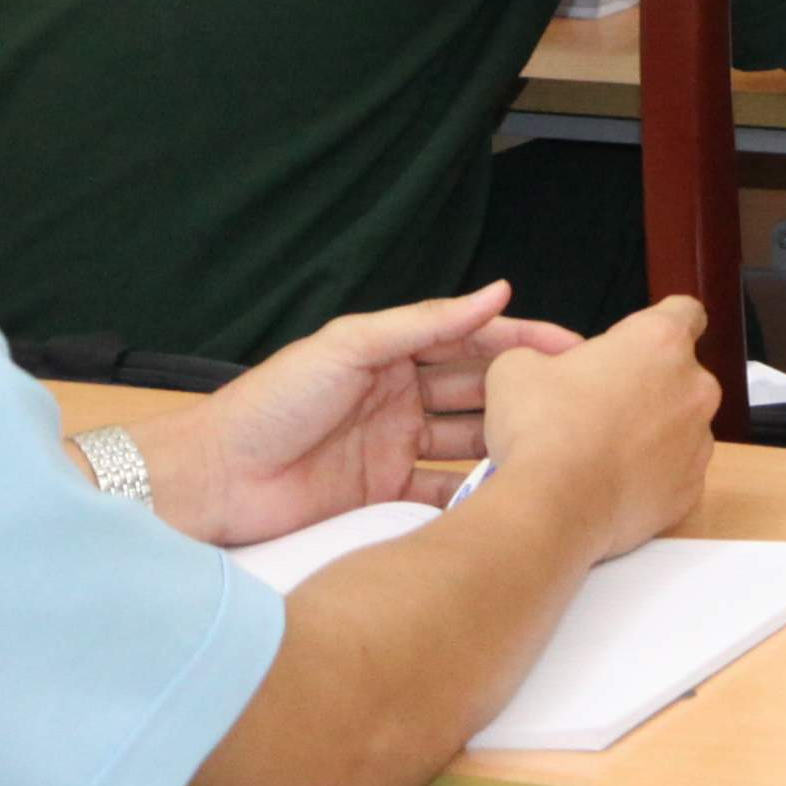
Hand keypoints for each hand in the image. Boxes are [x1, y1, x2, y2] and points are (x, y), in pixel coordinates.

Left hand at [148, 284, 584, 541]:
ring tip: (546, 447)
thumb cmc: (269, 403)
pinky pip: (442, 491)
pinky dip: (472, 493)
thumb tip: (497, 291)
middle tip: (574, 402)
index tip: (574, 350)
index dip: (524, 343)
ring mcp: (394, 446)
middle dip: (524, 392)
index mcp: (393, 355)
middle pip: (479, 390)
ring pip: (468, 440)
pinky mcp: (383, 494)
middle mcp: (400, 397)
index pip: (474, 342)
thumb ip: (426, 322)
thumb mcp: (350, 346)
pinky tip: (502, 493)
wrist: (211, 479)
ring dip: (504, 442)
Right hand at [476, 299, 719, 565]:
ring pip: (678, 427)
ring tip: (598, 454)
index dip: (658, 324)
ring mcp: (698, 439)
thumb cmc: (540, 428)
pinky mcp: (691, 488)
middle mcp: (695, 385)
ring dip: (648, 434)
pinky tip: (609, 486)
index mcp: (659, 342)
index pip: (684, 312)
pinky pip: (673, 474)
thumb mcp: (516, 370)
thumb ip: (541, 355)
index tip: (636, 342)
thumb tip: (543, 367)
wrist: (551, 506)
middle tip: (597, 408)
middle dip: (644, 387)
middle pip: (677, 376)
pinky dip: (648, 478)